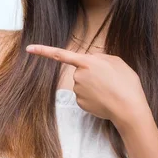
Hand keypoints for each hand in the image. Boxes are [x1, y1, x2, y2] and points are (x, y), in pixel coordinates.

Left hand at [26, 44, 149, 124]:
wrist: (129, 109)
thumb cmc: (126, 83)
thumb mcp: (116, 62)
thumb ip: (100, 58)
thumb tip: (90, 61)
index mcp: (86, 62)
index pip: (60, 54)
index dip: (43, 51)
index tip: (28, 48)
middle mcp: (78, 76)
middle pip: (80, 71)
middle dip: (92, 74)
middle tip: (110, 80)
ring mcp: (77, 91)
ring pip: (83, 84)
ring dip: (94, 86)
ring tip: (110, 90)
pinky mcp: (80, 103)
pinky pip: (84, 96)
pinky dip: (94, 97)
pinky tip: (105, 99)